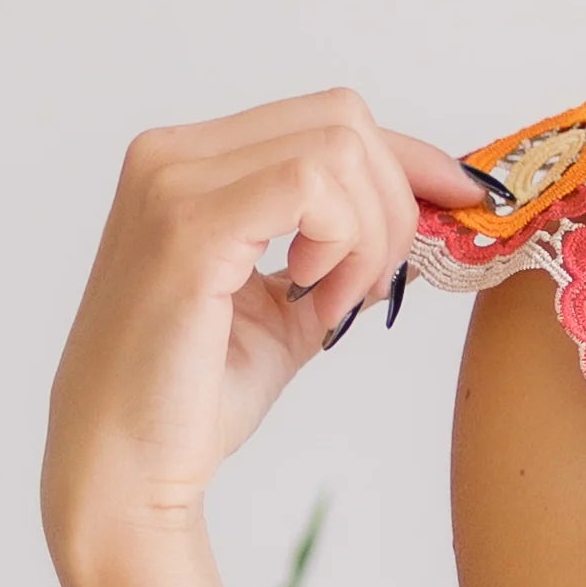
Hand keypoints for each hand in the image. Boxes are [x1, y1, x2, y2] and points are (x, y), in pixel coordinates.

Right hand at [43, 87, 489, 582]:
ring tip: (329, 307)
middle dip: (392, 207)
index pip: (325, 119)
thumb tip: (421, 219)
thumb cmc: (192, 397)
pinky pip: (312, 186)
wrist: (124, 467)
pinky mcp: (188, 226)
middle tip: (367, 291)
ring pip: (338, 147)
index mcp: (189, 164)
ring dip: (367, 235)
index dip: (408, 158)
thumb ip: (339, 252)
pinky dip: (342, 243)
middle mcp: (171, 155)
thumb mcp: (288, 308)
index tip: (461, 201)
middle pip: (343, 120)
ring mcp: (172, 182)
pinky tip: (313, 300)